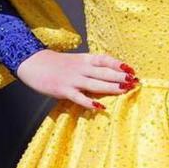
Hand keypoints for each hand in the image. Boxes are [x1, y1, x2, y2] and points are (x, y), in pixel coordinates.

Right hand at [14, 50, 135, 111]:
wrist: (32, 63)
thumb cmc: (55, 64)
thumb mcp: (74, 61)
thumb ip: (89, 67)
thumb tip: (107, 75)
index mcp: (84, 59)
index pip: (105, 59)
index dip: (119, 64)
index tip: (132, 69)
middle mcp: (81, 68)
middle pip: (105, 72)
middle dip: (121, 78)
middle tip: (136, 82)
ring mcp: (73, 79)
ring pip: (96, 84)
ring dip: (112, 87)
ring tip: (125, 90)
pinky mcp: (64, 90)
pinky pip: (79, 97)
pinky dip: (90, 102)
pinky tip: (100, 108)